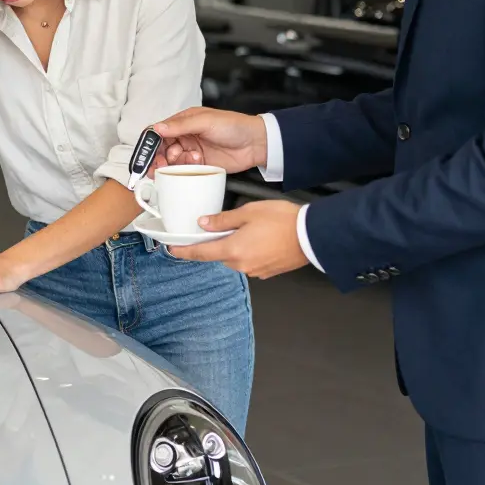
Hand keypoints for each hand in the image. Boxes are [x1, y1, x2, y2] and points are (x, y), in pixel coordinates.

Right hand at [152, 107, 268, 173]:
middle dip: (159, 158)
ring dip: (174, 164)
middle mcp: (184, 137)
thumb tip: (158, 128)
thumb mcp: (206, 121)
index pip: (158, 132)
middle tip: (162, 165)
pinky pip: (183, 172)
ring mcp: (191, 152)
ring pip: (171, 162)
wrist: (257, 143)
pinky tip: (195, 165)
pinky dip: (184, 171)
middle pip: (161, 150)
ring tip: (187, 160)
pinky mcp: (199, 166)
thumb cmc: (235, 126)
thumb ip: (181, 125)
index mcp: (183, 122)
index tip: (147, 154)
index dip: (150, 144)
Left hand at [169, 200, 307, 278]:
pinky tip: (260, 239)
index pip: (200, 253)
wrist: (313, 235)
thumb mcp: (248, 212)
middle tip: (222, 227)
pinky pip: (250, 261)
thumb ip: (223, 220)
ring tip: (249, 229)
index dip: (183, 251)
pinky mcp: (267, 271)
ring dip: (235, 246)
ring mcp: (255, 270)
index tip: (172, 249)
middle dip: (216, 242)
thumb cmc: (282, 221)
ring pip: (235, 258)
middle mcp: (241, 265)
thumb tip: (204, 223)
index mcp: (232, 250)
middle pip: (219, 254)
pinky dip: (249, 251)